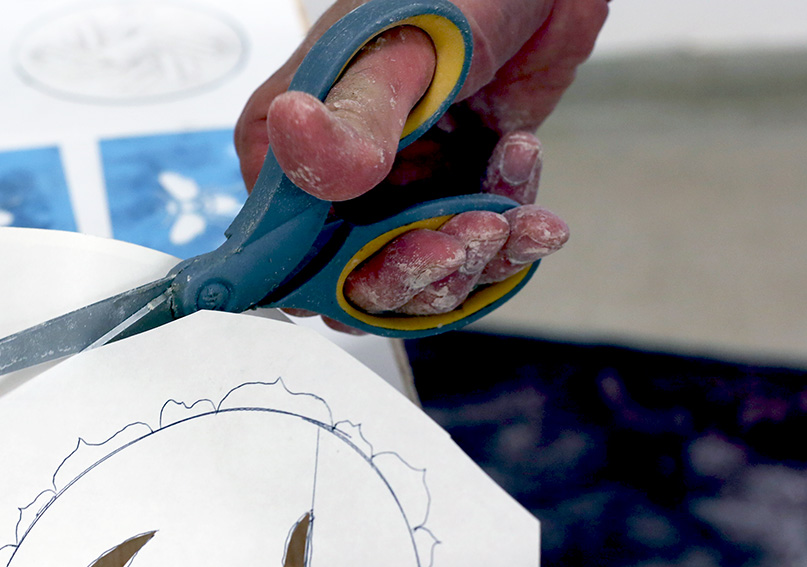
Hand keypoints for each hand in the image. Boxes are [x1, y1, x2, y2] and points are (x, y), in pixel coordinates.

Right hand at [235, 0, 608, 319]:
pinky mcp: (454, 196)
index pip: (284, 245)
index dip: (332, 272)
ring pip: (422, 277)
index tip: (392, 259)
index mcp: (290, 142)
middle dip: (418, 272)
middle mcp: (335, 179)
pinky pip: (475, 249)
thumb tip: (289, 137)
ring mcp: (397, 192)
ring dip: (473, 257)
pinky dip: (511, 228)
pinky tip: (522, 162)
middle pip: (355, 276)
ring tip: (508, 214)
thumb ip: (353, 114)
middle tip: (466, 239)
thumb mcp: (402, 49)